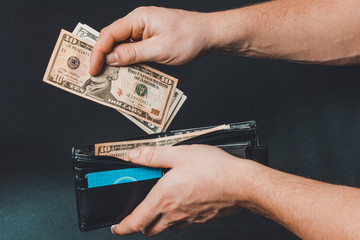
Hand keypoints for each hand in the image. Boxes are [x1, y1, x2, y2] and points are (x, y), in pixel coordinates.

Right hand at [90, 7, 217, 74]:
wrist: (209, 34)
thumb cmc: (189, 37)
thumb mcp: (159, 49)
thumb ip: (133, 54)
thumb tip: (110, 58)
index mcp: (138, 19)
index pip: (109, 34)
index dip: (98, 52)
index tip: (93, 69)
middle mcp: (139, 23)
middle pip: (113, 39)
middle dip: (103, 57)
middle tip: (97, 75)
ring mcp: (145, 31)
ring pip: (123, 46)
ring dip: (116, 61)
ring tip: (108, 77)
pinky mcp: (151, 39)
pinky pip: (134, 50)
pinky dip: (129, 61)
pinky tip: (126, 72)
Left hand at [110, 145, 255, 235]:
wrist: (241, 184)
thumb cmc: (213, 169)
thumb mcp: (179, 154)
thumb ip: (153, 156)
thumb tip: (134, 156)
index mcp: (163, 199)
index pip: (135, 222)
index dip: (122, 227)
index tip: (116, 227)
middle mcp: (174, 214)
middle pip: (149, 229)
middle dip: (140, 224)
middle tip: (139, 212)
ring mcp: (188, 219)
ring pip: (166, 227)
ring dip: (159, 221)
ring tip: (162, 204)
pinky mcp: (201, 219)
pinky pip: (183, 223)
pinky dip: (176, 218)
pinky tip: (183, 201)